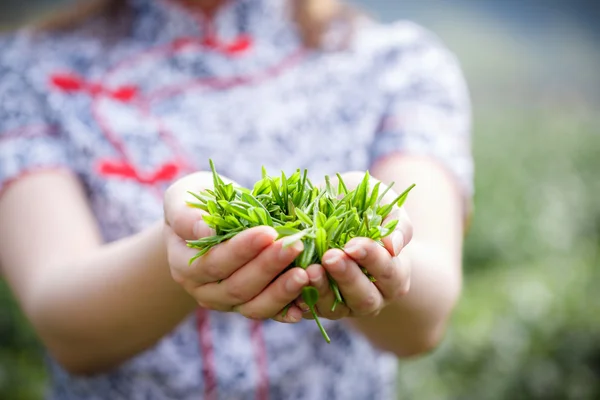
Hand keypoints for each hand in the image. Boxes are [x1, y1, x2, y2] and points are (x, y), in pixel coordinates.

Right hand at [163, 172, 308, 322]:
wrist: (205, 223)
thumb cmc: (195, 205)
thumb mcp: (182, 200)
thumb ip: (187, 216)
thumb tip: (205, 231)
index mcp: (184, 265)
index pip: (214, 261)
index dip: (242, 250)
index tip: (268, 232)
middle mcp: (203, 290)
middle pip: (237, 286)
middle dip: (268, 267)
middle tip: (295, 246)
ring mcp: (227, 302)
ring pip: (253, 306)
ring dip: (281, 292)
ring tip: (306, 274)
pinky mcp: (249, 306)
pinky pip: (269, 313)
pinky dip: (287, 309)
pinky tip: (306, 303)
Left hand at [297, 172, 412, 318]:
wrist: (339, 215)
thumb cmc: (366, 208)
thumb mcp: (384, 206)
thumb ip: (395, 223)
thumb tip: (393, 246)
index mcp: (393, 275)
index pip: (388, 272)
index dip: (372, 259)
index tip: (353, 244)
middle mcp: (372, 297)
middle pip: (364, 297)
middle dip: (347, 277)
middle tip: (330, 257)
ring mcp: (343, 306)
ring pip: (335, 308)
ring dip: (321, 290)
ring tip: (309, 270)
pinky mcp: (317, 308)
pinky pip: (308, 310)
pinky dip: (299, 300)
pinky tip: (290, 285)